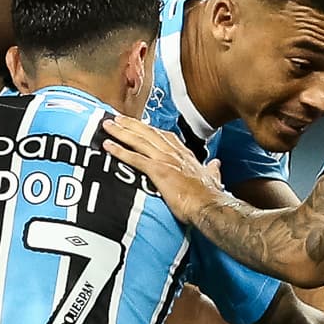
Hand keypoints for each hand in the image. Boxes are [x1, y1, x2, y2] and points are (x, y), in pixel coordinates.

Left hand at [101, 114, 215, 212]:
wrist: (210, 206)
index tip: (140, 124)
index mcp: (185, 156)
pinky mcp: (158, 171)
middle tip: (116, 117)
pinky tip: (108, 146)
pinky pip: (135, 158)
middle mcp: (173, 154)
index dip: (151, 129)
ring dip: (121, 132)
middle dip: (131, 124)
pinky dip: (120, 151)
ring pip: (139, 141)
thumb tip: (216, 165)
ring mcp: (165, 160)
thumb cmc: (210, 197)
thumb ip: (212, 170)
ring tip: (107, 125)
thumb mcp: (212, 179)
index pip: (165, 136)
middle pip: (148, 133)